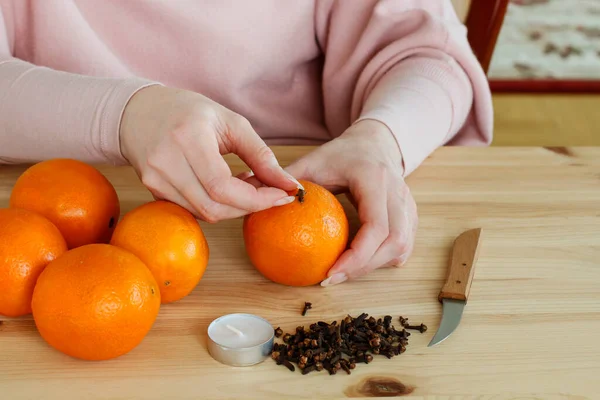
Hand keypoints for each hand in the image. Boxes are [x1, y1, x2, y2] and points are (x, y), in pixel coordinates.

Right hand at [119, 85, 300, 221]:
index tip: (283, 195)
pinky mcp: (152, 190)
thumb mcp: (231, 122)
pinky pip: (193, 210)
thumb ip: (261, 155)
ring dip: (235, 207)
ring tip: (248, 185)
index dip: (257, 199)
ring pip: (204, 213)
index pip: (222, 187)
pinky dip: (217, 205)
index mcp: (188, 138)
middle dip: (249, 206)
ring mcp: (155, 179)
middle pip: (214, 207)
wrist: (138, 112)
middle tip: (269, 191)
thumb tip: (289, 185)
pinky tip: (226, 188)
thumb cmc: (189, 112)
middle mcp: (166, 161)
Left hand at [284, 120, 417, 285]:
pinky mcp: (411, 214)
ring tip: (343, 273)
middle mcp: (397, 192)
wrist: (375, 142)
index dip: (356, 257)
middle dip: (364, 268)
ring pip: (403, 247)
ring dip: (375, 266)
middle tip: (331, 278)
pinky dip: (384, 259)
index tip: (329, 273)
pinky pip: (404, 245)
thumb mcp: (313, 160)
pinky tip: (361, 264)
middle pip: (394, 242)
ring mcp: (408, 204)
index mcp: (374, 179)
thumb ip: (286, 178)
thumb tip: (253, 197)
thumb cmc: (341, 154)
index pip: (376, 226)